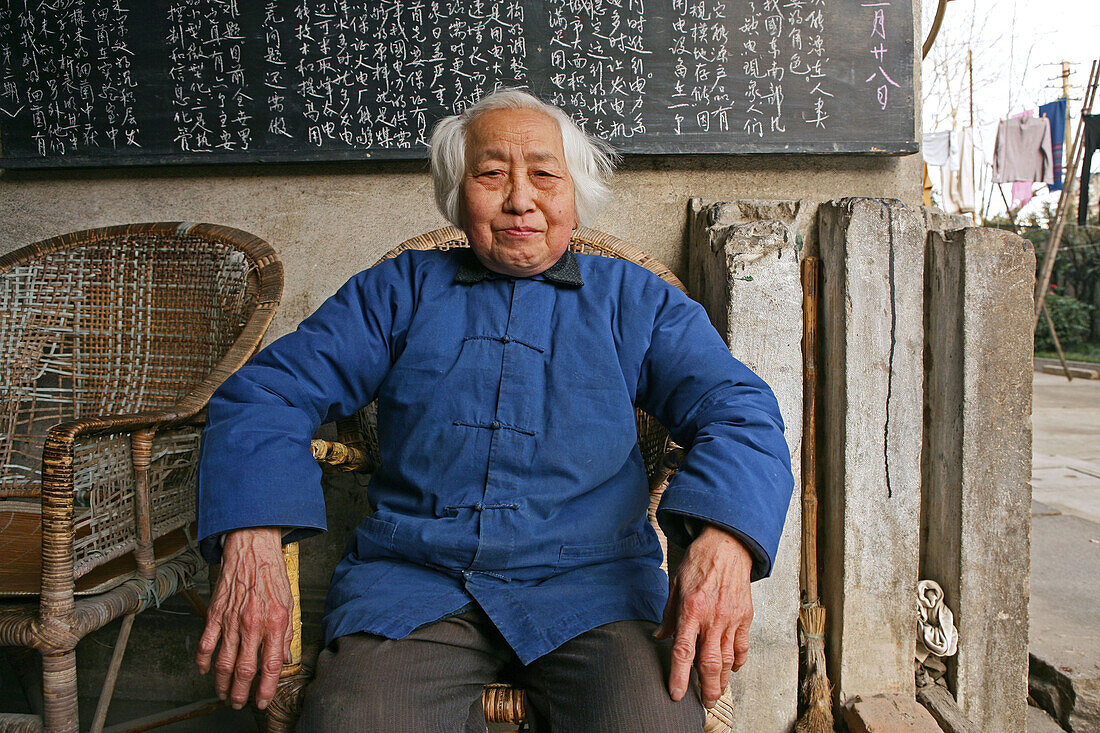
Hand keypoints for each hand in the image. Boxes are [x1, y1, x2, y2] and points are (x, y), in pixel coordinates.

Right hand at [196, 527, 292, 709]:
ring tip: (223, 694)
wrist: (252, 548)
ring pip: (223, 663)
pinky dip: (204, 661)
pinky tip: (205, 671)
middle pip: (243, 670)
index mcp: (275, 622)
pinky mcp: (215, 614)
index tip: (262, 701)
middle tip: (239, 703)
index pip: (270, 665)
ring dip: (221, 684)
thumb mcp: (289, 603)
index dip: (266, 689)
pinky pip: (206, 644)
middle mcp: (253, 623)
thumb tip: (283, 658)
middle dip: (240, 693)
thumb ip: (286, 633)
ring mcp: (232, 620)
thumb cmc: (271, 574)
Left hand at [654, 525, 753, 709]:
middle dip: (706, 688)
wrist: (727, 546)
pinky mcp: (745, 617)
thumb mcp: (675, 585)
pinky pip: (742, 647)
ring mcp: (731, 619)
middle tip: (703, 703)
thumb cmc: (700, 562)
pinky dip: (738, 662)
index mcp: (691, 610)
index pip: (683, 652)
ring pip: (728, 660)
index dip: (678, 676)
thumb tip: (660, 636)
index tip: (675, 693)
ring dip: (722, 680)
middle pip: (710, 664)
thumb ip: (669, 615)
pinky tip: (732, 669)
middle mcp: (713, 618)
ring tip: (716, 692)